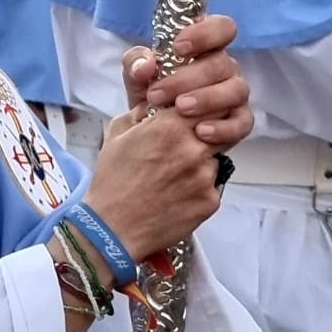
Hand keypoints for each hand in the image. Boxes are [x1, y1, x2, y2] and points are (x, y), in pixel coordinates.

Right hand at [85, 107, 227, 266]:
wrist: (112, 229)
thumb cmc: (112, 180)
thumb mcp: (118, 132)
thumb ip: (143, 110)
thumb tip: (159, 102)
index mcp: (170, 125)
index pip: (207, 101)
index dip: (202, 107)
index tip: (194, 114)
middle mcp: (194, 148)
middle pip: (219, 127)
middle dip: (208, 131)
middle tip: (187, 144)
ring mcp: (205, 176)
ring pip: (216, 158)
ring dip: (203, 161)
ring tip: (175, 175)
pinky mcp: (210, 201)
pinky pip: (214, 186)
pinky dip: (201, 187)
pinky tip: (178, 195)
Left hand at [121, 15, 251, 151]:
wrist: (153, 133)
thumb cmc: (153, 95)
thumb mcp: (136, 78)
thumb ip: (135, 63)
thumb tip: (145, 64)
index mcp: (206, 48)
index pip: (221, 27)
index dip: (204, 33)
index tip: (178, 47)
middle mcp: (225, 68)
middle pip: (222, 63)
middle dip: (187, 78)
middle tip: (158, 94)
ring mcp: (235, 95)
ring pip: (236, 90)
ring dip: (207, 99)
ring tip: (179, 109)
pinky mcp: (240, 122)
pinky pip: (243, 123)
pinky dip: (223, 128)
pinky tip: (200, 132)